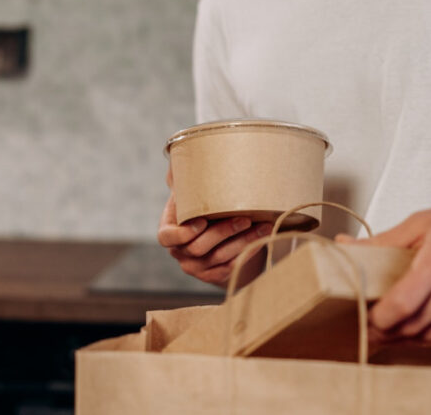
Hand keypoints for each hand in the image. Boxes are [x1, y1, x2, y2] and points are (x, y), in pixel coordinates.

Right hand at [157, 169, 271, 285]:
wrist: (219, 226)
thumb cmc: (203, 202)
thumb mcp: (192, 189)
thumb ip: (185, 175)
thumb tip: (184, 155)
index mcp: (169, 230)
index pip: (167, 238)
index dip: (183, 233)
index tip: (203, 220)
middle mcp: (180, 252)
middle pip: (199, 248)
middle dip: (224, 232)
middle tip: (245, 218)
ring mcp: (197, 267)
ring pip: (219, 259)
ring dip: (243, 242)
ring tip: (263, 226)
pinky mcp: (215, 275)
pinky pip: (231, 268)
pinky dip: (248, 253)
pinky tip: (263, 239)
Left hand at [338, 193, 430, 340]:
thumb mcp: (424, 222)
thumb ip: (383, 241)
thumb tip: (345, 245)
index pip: (400, 306)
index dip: (378, 320)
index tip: (363, 319)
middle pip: (414, 326)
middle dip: (388, 332)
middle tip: (369, 328)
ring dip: (409, 335)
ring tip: (391, 328)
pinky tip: (425, 318)